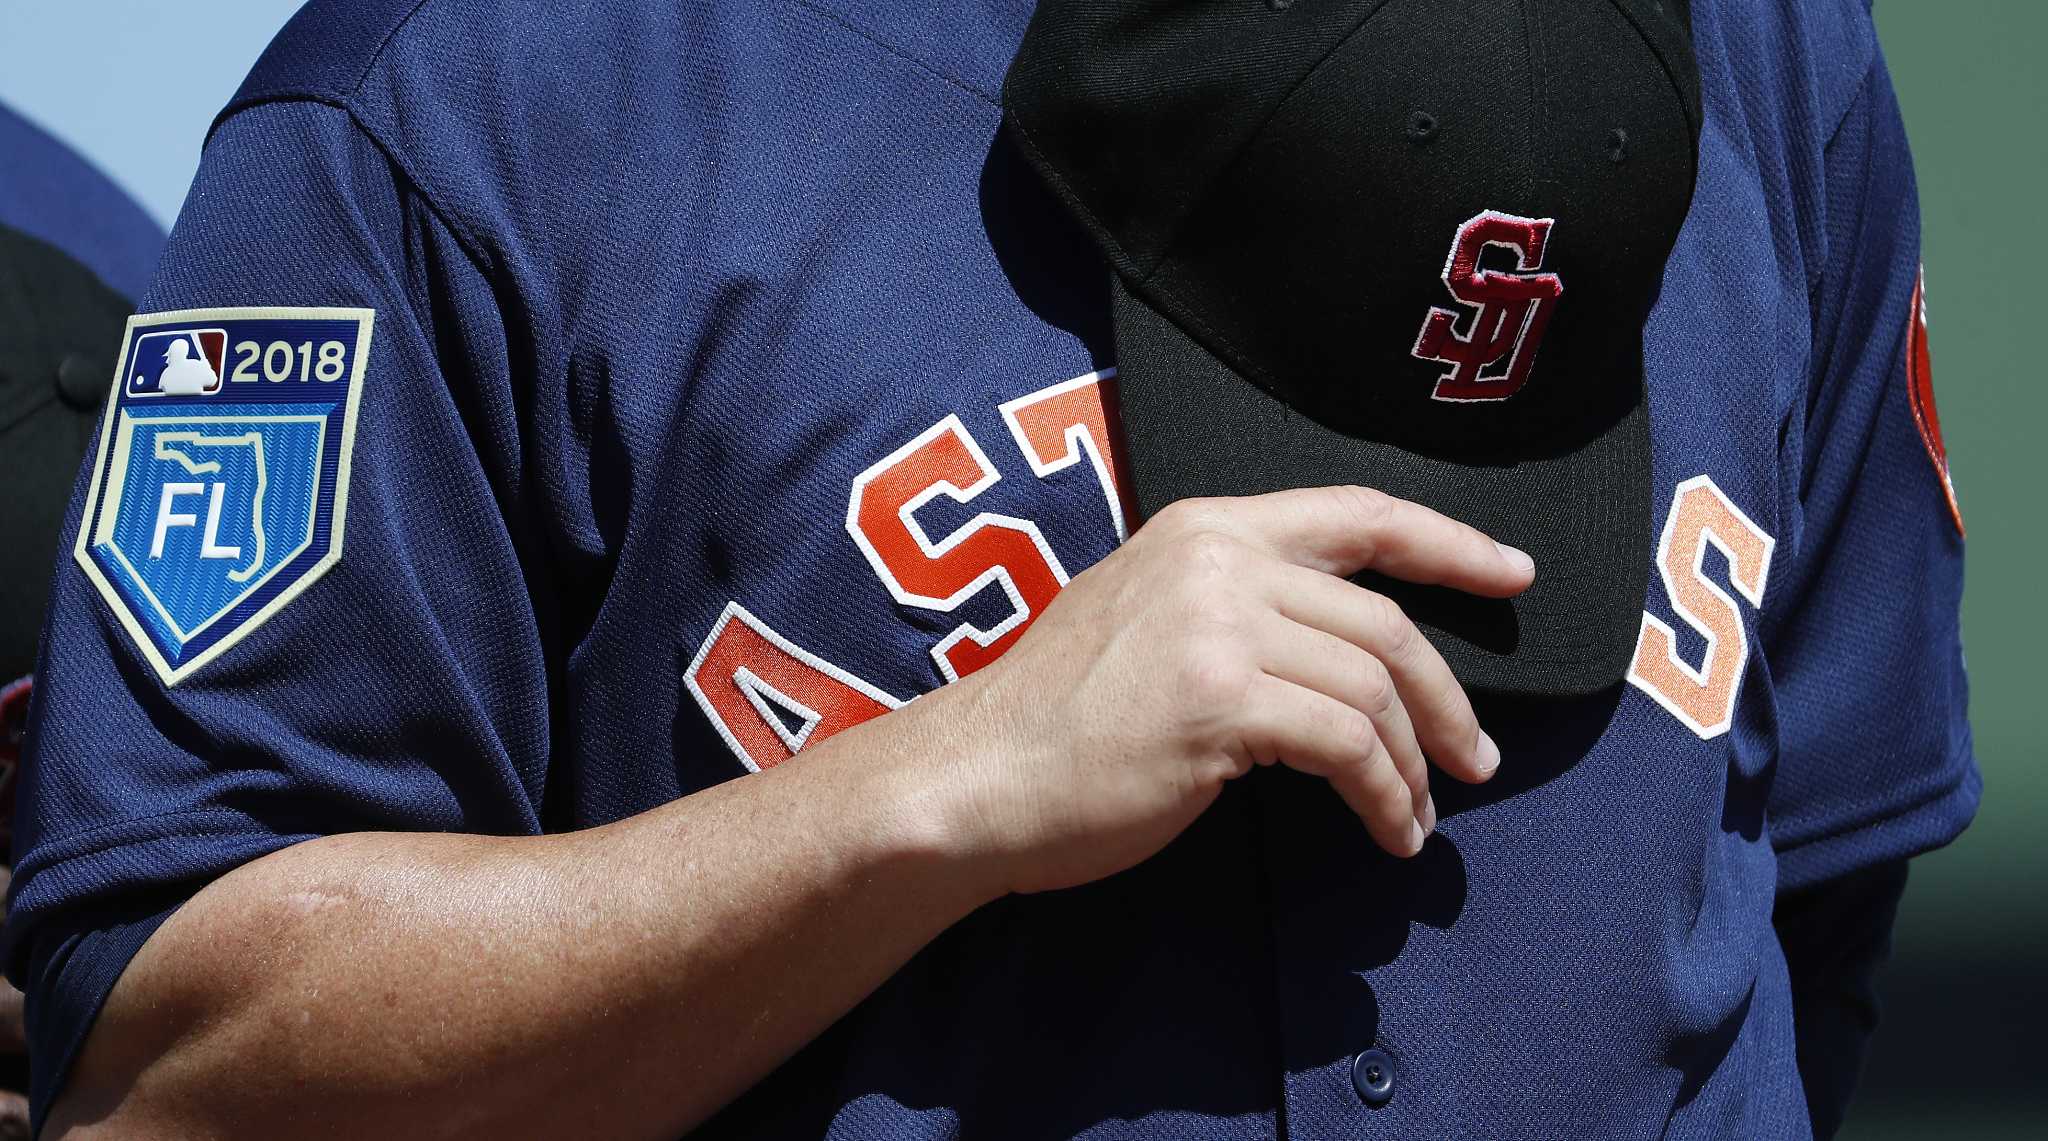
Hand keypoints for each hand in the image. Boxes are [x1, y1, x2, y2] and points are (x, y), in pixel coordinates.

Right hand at [906, 485, 1535, 894]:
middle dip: (1445, 698)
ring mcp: (1218, 624)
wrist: (976, 778)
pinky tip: (1387, 831)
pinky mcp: (1220, 699)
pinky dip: (1385, 795)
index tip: (1514, 573)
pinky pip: (1348, 747)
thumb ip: (1234, 605)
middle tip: (1475, 758)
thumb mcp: (1147, 617)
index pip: (1357, 514)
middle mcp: (1218, 557)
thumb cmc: (1058, 720)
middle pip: (1384, 621)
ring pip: (1374, 688)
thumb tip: (1336, 650)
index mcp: (1205, 527)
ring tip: (1417, 816)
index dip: (1450, 542)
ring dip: (1414, 764)